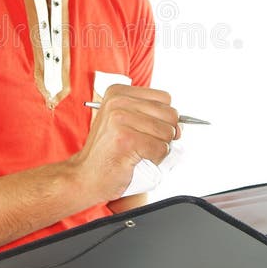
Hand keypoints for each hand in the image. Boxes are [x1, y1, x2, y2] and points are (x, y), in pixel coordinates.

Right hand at [71, 84, 180, 203]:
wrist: (85, 175)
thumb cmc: (108, 151)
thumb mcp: (125, 121)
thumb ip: (149, 115)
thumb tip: (181, 123)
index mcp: (118, 92)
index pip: (165, 98)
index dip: (165, 118)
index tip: (152, 130)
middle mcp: (118, 101)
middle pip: (170, 114)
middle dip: (166, 134)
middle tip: (147, 144)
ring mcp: (121, 119)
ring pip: (167, 132)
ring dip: (159, 148)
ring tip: (139, 152)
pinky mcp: (126, 139)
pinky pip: (161, 148)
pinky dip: (155, 158)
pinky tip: (137, 160)